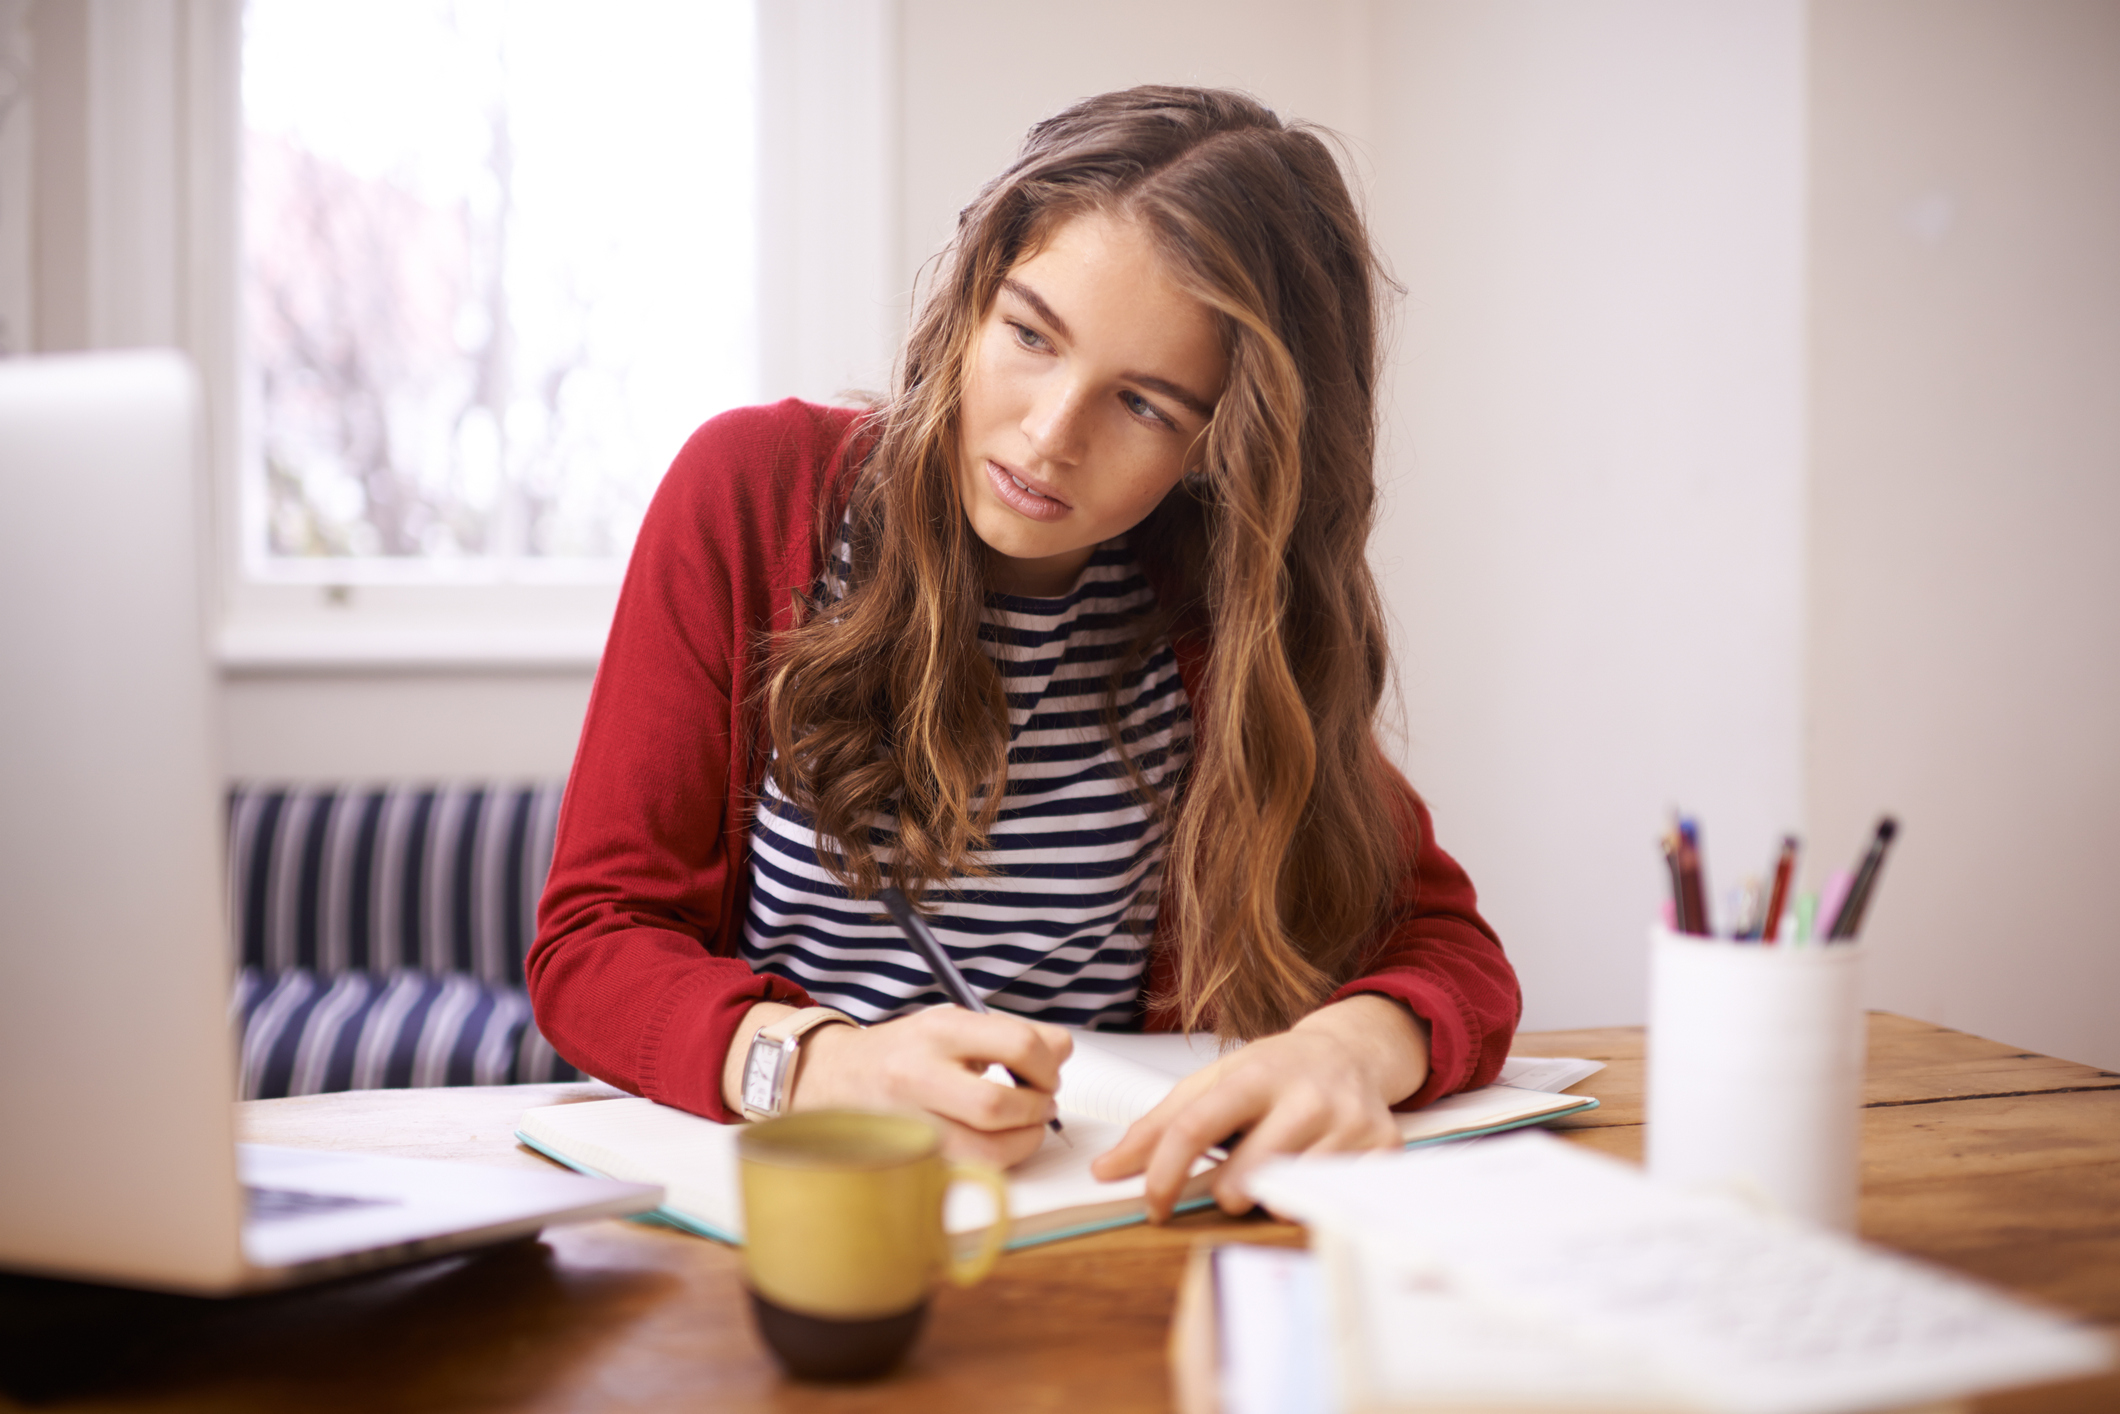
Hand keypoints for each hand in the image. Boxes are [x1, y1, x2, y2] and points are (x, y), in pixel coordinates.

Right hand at [727, 1002, 1072, 1168]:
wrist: (833, 1077)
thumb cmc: (905, 1051)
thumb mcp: (953, 1023)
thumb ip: (1013, 1033)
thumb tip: (1063, 1051)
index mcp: (938, 1029)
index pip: (1018, 1045)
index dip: (1049, 1065)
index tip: (1049, 1072)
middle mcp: (918, 1072)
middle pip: (1000, 1105)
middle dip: (1037, 1109)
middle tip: (1042, 1103)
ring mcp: (909, 1119)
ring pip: (986, 1151)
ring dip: (1023, 1143)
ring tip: (1024, 1126)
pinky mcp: (907, 1156)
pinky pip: (967, 1169)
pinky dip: (996, 1161)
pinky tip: (996, 1143)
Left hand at [1088, 994, 1429, 1219]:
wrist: (1351, 1052)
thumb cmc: (1274, 1071)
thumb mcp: (1214, 1081)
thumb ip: (1158, 1125)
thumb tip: (1105, 1169)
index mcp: (1256, 1073)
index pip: (1197, 1126)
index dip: (1166, 1172)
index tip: (1153, 1203)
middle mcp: (1307, 1095)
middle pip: (1248, 1172)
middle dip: (1226, 1192)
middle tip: (1228, 1187)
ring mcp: (1350, 1123)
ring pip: (1292, 1193)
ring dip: (1269, 1199)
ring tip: (1271, 1174)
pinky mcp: (1383, 1149)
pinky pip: (1332, 1200)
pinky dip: (1311, 1201)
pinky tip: (1309, 1177)